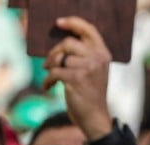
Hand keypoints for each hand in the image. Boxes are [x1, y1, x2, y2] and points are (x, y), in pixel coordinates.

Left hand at [41, 16, 112, 140]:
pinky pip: (53, 73)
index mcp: (103, 53)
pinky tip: (47, 87)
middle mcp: (97, 58)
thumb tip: (60, 47)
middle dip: (53, 52)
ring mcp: (87, 68)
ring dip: (49, 68)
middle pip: (68, 43)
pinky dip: (47, 81)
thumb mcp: (94, 72)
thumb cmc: (91, 95)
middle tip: (47, 63)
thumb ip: (85, 57)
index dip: (73, 23)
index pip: (89, 30)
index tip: (59, 23)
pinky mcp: (75, 79)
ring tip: (49, 78)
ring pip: (59, 59)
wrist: (94, 117)